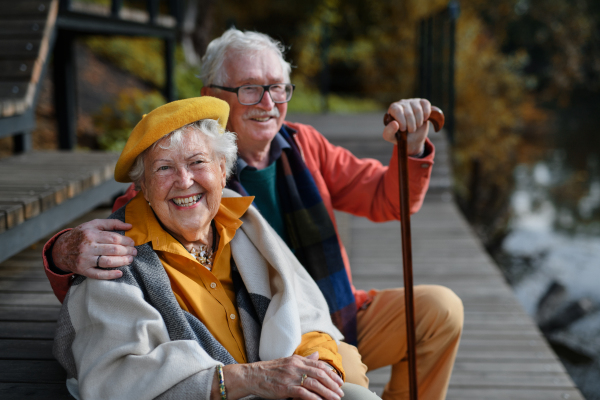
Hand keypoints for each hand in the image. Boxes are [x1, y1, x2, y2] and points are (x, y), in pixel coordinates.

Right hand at [51, 219, 135, 278]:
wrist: (60, 249)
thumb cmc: (81, 235)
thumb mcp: (93, 225)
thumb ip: (112, 223)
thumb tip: (130, 226)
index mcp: (91, 234)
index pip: (114, 238)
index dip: (126, 241)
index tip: (133, 243)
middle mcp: (87, 247)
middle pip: (113, 250)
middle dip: (127, 251)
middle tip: (134, 252)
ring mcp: (84, 259)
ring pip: (107, 262)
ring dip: (122, 262)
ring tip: (130, 260)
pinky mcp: (82, 270)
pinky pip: (98, 274)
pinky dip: (110, 275)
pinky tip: (120, 273)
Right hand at [220, 352, 343, 399]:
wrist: (252, 375)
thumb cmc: (270, 370)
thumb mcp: (288, 361)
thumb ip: (304, 360)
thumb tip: (317, 355)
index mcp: (297, 360)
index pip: (319, 365)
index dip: (331, 373)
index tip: (339, 381)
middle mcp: (296, 366)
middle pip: (320, 374)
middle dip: (333, 384)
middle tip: (341, 392)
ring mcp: (291, 377)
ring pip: (314, 383)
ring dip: (327, 392)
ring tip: (335, 398)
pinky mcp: (285, 388)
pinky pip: (303, 393)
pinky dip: (314, 398)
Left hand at [382, 98, 430, 155]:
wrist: (412, 138)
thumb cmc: (399, 136)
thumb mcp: (390, 137)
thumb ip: (389, 131)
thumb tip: (395, 124)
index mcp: (393, 109)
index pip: (397, 111)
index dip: (402, 122)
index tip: (403, 129)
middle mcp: (402, 103)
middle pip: (408, 113)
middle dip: (411, 125)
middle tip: (411, 130)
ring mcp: (413, 102)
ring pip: (418, 110)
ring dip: (418, 122)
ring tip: (416, 126)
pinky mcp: (422, 102)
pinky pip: (426, 104)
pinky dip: (426, 114)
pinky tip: (424, 119)